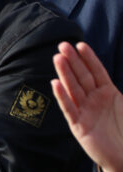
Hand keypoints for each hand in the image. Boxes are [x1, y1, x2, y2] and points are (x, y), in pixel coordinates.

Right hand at [52, 41, 122, 171]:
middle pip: (82, 77)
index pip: (96, 71)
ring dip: (65, 73)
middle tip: (63, 45)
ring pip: (73, 89)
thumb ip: (121, 94)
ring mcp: (85, 111)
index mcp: (108, 93)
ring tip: (57, 58)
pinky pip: (69, 108)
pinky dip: (62, 96)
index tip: (80, 44)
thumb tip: (118, 82)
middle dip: (73, 61)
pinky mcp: (78, 126)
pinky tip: (55, 83)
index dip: (89, 58)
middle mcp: (94, 100)